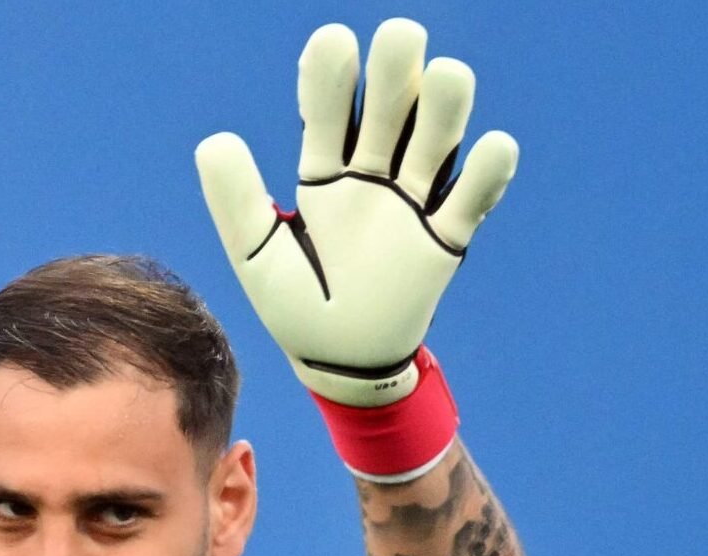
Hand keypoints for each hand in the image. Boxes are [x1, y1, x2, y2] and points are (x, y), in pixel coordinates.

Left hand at [196, 18, 517, 406]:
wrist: (341, 365)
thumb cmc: (296, 307)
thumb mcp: (256, 256)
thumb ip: (236, 201)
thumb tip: (215, 140)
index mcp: (324, 173)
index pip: (329, 111)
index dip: (332, 77)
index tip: (333, 42)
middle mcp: (372, 177)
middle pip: (390, 110)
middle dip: (396, 73)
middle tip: (400, 38)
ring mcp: (412, 205)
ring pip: (436, 141)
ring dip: (446, 106)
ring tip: (446, 76)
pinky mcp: (445, 240)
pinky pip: (473, 198)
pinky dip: (488, 171)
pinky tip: (492, 145)